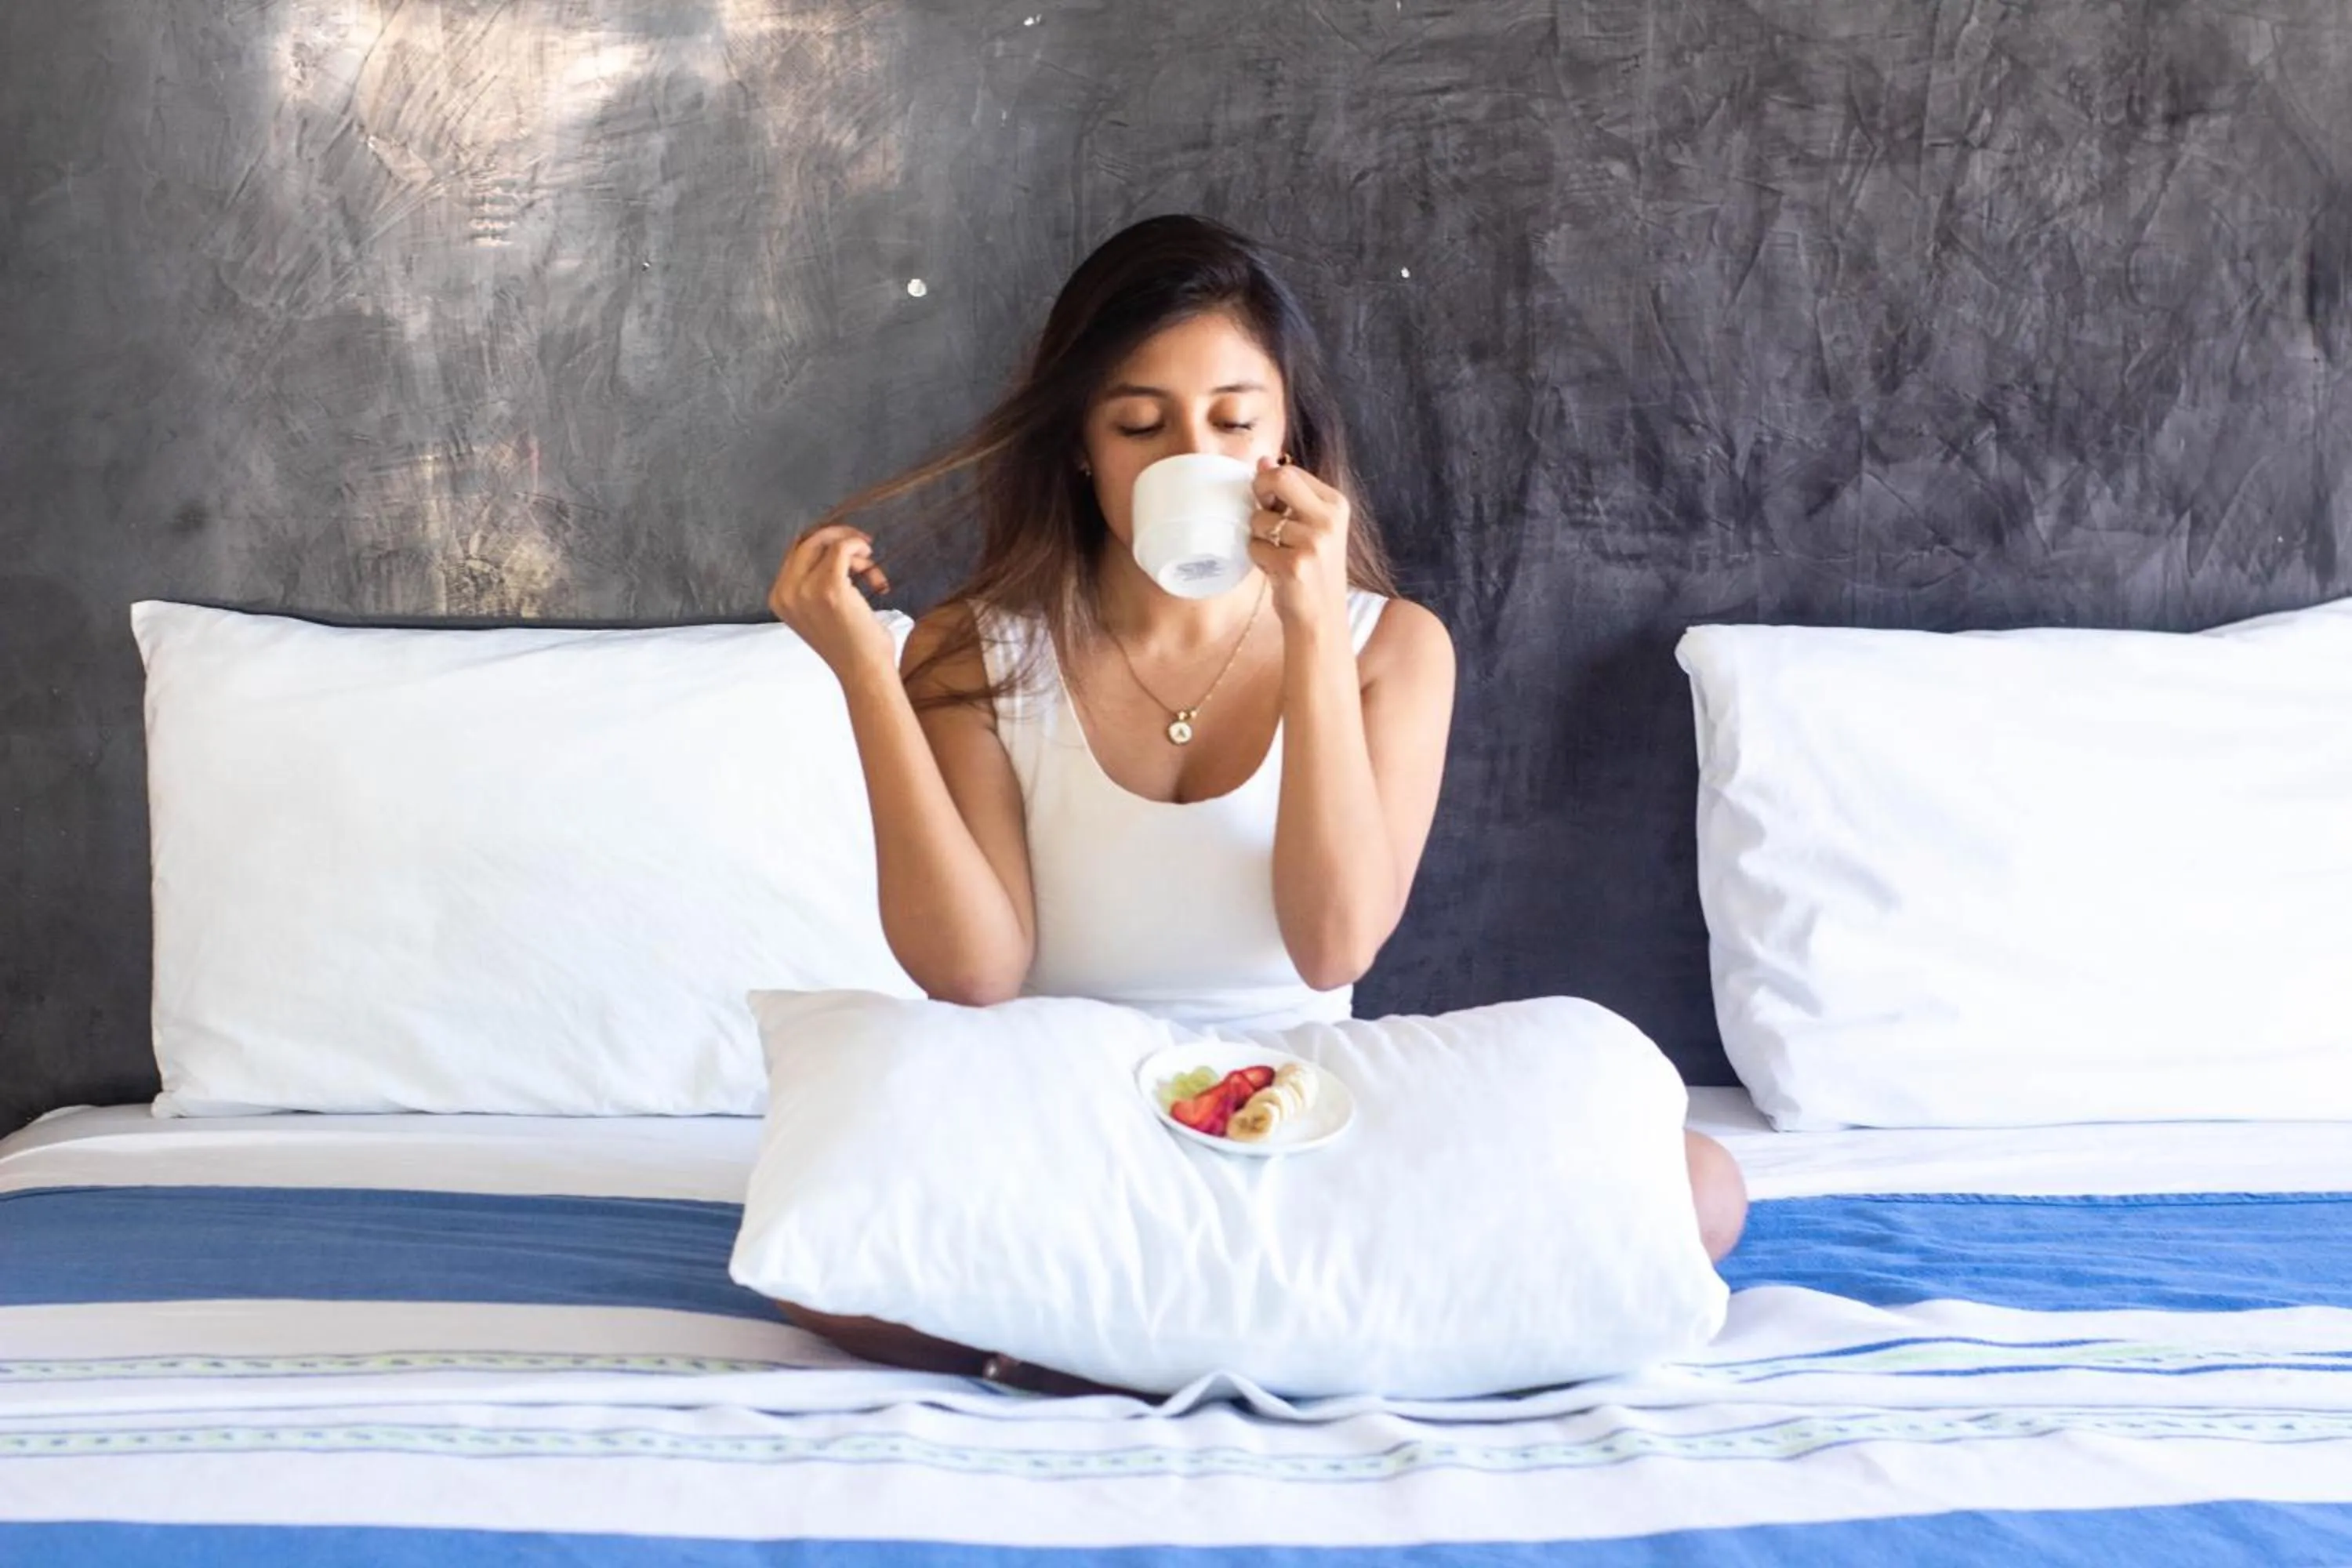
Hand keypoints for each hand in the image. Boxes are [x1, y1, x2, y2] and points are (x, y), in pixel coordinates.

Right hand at [767, 524, 896, 677]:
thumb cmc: (851, 645)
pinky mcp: (830, 588)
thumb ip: (813, 583)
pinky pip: (842, 548)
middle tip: (864, 549)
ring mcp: (805, 590)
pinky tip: (872, 563)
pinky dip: (859, 547)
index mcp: (779, 597)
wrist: (863, 672)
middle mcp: (786, 592)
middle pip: (807, 542)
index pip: (795, 551)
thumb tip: (831, 547)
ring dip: (855, 551)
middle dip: (838, 538)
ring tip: (872, 575)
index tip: (848, 549)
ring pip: (826, 543)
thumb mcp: (817, 611)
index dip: (823, 543)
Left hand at [1246, 457, 1350, 629]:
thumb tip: (1264, 460)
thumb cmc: (1313, 572)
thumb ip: (1290, 495)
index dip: (1269, 484)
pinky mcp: (1295, 564)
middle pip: (1279, 478)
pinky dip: (1258, 559)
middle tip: (1261, 516)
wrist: (1322, 620)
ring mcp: (1314, 542)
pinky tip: (1275, 571)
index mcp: (1336, 505)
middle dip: (1259, 491)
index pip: (1290, 471)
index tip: (1270, 505)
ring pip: (1260, 519)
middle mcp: (1329, 520)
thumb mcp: (1311, 528)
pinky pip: (1255, 546)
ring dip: (1258, 538)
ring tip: (1276, 556)